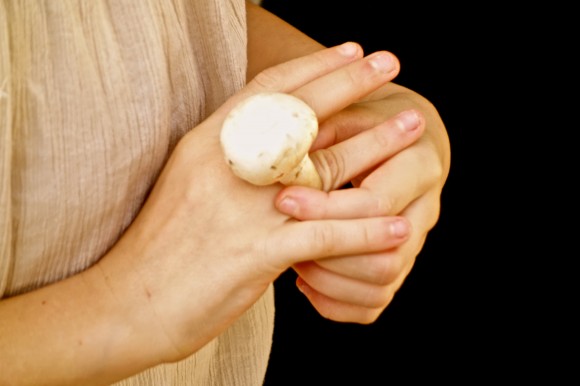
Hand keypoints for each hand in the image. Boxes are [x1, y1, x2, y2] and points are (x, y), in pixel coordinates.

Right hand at [96, 42, 422, 363]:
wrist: (128, 300)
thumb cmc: (161, 244)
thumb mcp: (189, 183)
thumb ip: (230, 161)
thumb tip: (270, 146)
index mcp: (209, 143)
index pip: (267, 91)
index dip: (312, 67)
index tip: (349, 52)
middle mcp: (229, 165)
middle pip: (303, 115)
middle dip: (352, 86)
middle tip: (391, 63)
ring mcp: (245, 208)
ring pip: (325, 168)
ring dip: (377, 146)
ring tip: (414, 130)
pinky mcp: (258, 253)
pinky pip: (326, 237)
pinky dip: (366, 232)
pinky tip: (399, 225)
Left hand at [274, 76, 449, 323]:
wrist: (397, 140)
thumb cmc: (364, 122)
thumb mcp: (346, 114)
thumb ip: (321, 130)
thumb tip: (279, 147)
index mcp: (420, 165)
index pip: (376, 203)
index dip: (326, 208)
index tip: (283, 200)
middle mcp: (426, 210)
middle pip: (386, 256)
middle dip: (329, 254)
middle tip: (286, 239)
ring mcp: (415, 242)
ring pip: (382, 286)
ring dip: (331, 282)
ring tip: (294, 259)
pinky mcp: (399, 263)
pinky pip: (374, 302)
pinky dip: (336, 302)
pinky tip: (305, 280)